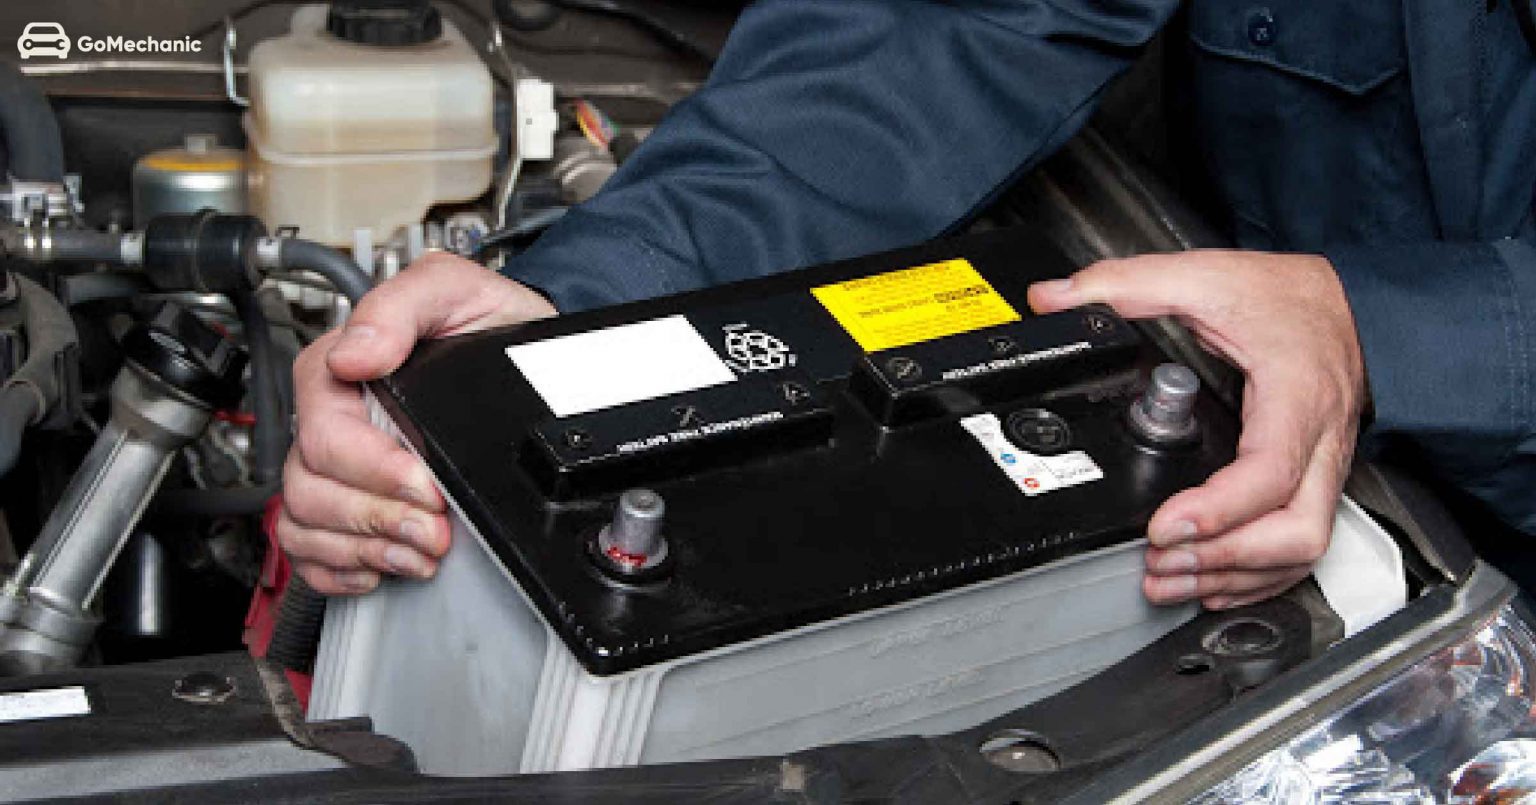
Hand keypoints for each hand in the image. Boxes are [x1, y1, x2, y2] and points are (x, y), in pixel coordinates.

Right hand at [278, 253, 556, 594]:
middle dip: (376, 517)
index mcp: (341, 369)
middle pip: (311, 487)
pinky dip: (340, 568)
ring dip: (365, 548)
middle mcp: (334, 419)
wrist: (527, 356)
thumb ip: (402, 304)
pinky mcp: (351, 501)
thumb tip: (357, 353)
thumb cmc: (488, 322)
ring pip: (305, 523)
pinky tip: (382, 564)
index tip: (426, 485)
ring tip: (421, 550)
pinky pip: (309, 551)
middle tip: (434, 529)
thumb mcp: (455, 289)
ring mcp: (337, 465)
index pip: (324, 433)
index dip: (374, 469)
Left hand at [1028, 250, 1365, 608]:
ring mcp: (1326, 467)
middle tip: (1159, 561)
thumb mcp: (1205, 275)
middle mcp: (1321, 442)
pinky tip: (1212, 580)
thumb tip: (1054, 299)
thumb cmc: (1290, 296)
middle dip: (1225, 560)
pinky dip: (1257, 573)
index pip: (1269, 473)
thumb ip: (1126, 284)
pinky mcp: (1319, 481)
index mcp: (1296, 396)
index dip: (1217, 511)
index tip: (1162, 525)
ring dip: (1235, 576)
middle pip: (1297, 531)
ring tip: (1170, 578)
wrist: (1350, 299)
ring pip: (1303, 548)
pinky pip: (1303, 545)